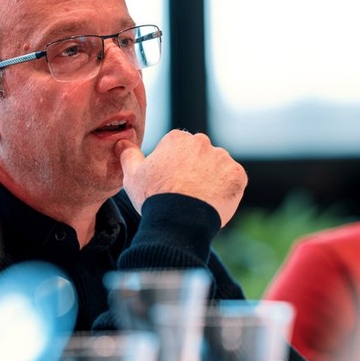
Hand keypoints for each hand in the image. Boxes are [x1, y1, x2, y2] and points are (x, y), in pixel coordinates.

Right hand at [115, 130, 246, 226]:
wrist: (179, 220)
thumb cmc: (154, 197)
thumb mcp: (133, 175)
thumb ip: (128, 155)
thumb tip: (121, 141)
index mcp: (177, 139)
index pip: (178, 150)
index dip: (173, 168)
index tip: (169, 183)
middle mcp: (202, 142)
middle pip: (200, 156)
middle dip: (195, 170)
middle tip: (185, 193)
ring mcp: (222, 158)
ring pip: (218, 167)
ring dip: (212, 179)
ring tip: (199, 200)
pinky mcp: (237, 175)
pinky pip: (234, 180)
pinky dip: (227, 190)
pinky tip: (213, 202)